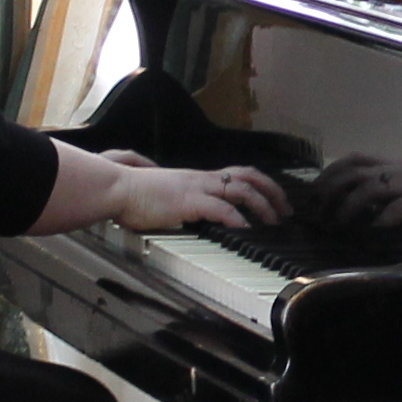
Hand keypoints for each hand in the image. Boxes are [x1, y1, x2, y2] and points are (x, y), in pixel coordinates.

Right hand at [108, 163, 286, 235]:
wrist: (116, 188)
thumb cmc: (132, 193)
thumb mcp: (162, 194)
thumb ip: (178, 198)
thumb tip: (184, 208)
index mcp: (197, 177)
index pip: (236, 173)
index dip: (260, 184)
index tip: (273, 200)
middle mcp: (201, 178)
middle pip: (248, 175)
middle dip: (272, 191)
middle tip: (286, 209)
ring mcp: (196, 187)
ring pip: (241, 188)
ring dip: (263, 205)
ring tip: (273, 221)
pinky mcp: (188, 201)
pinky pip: (220, 207)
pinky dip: (237, 217)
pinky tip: (246, 229)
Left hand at [302, 155, 401, 238]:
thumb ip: (397, 186)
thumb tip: (371, 203)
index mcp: (398, 165)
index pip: (356, 160)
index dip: (331, 172)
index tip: (317, 189)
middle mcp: (401, 171)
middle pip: (354, 171)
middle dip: (331, 188)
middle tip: (320, 210)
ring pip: (370, 188)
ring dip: (349, 206)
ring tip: (340, 224)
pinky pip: (398, 209)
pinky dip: (382, 219)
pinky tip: (373, 229)